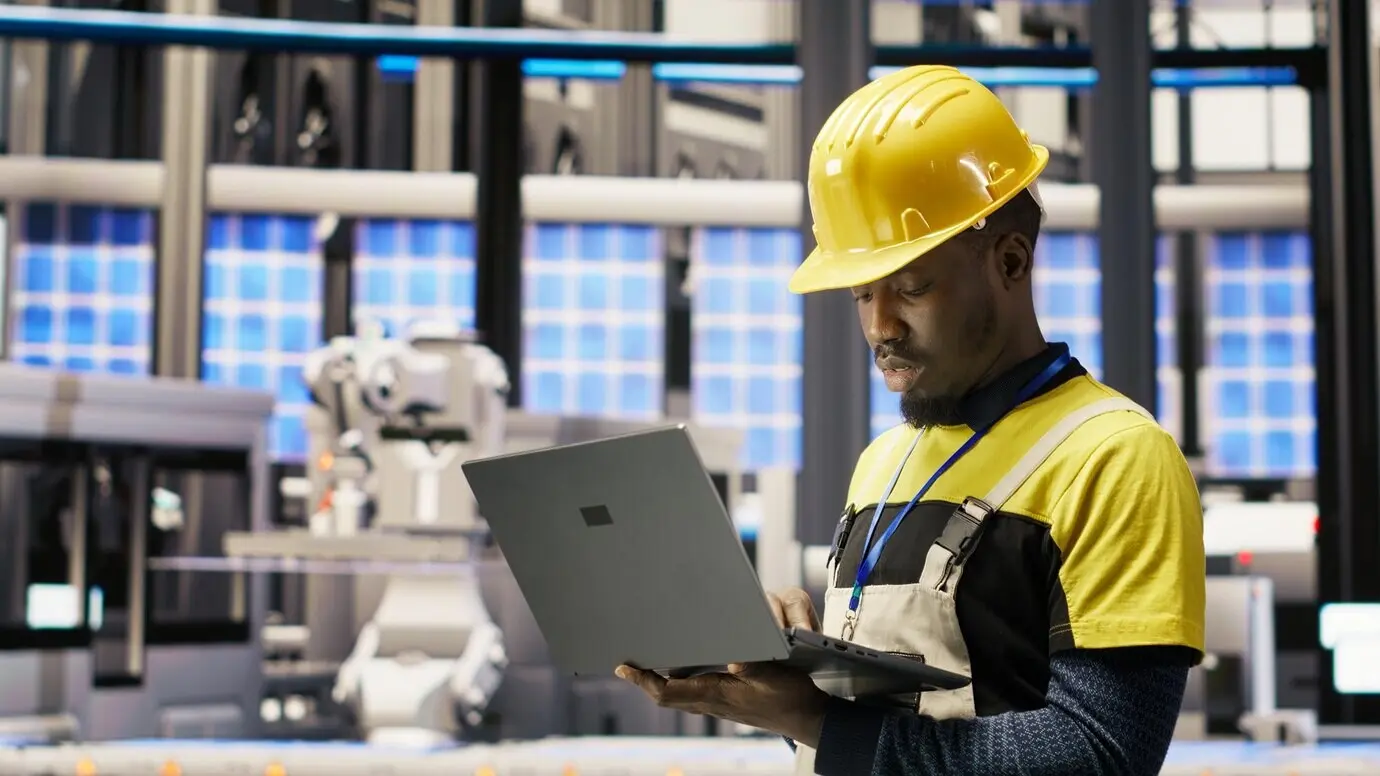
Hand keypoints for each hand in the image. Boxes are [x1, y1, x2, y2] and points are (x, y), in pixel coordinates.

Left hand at [615, 588, 828, 746]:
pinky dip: (675, 683)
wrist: (804, 716)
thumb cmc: (788, 696)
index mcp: (715, 693)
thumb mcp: (770, 674)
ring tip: (643, 666)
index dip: (643, 680)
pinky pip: (690, 694)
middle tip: (626, 664)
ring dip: (658, 682)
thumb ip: (749, 663)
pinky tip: (676, 670)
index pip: (667, 691)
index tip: (624, 667)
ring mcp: (716, 704)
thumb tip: (732, 659)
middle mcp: (710, 701)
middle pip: (665, 694)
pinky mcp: (723, 702)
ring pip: (676, 695)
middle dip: (644, 679)